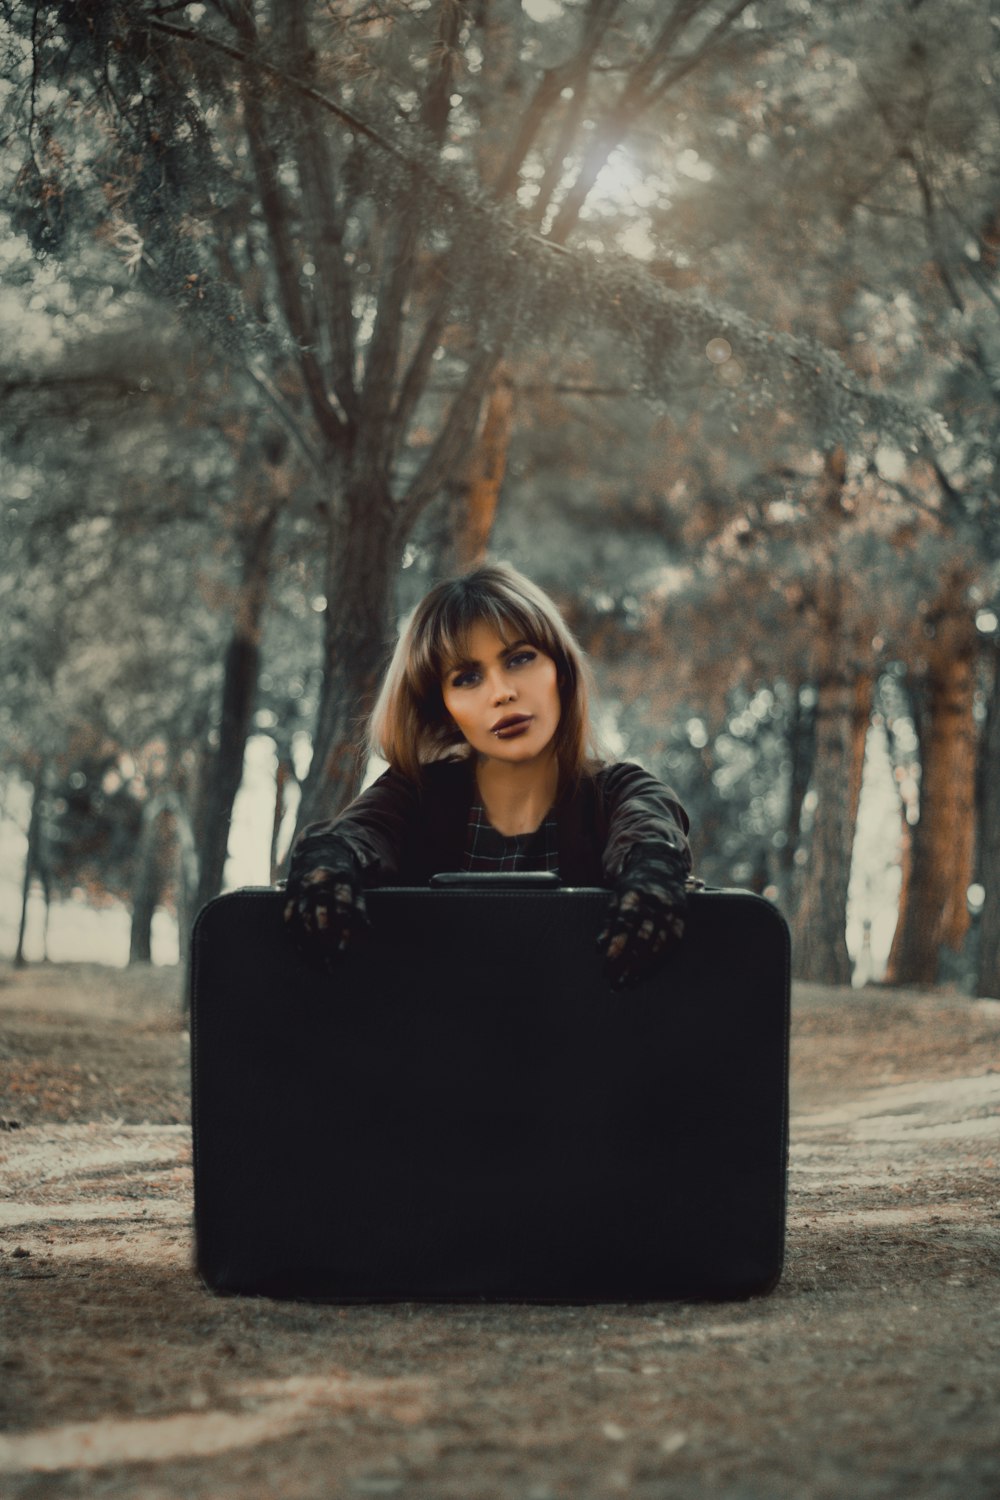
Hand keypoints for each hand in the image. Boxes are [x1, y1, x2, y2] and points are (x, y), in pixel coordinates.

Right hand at [283, 853, 369, 965]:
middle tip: (330, 965)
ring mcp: (302, 893)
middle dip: (324, 943)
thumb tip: (369, 934)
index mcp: (340, 884)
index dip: (343, 933)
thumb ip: (360, 910)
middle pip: (319, 919)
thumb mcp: (356, 887)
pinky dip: (295, 938)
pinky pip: (289, 921)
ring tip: (318, 964)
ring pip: (303, 922)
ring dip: (309, 946)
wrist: (317, 852)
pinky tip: (303, 953)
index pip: (342, 911)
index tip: (343, 951)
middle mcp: (319, 888)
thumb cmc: (341, 876)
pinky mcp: (289, 897)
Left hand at [597, 846, 687, 990]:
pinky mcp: (681, 920)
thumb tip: (599, 948)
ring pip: (657, 947)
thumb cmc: (633, 886)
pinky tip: (644, 975)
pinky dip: (656, 964)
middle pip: (641, 939)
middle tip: (614, 982)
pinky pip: (670, 947)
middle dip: (627, 963)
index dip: (616, 946)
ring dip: (641, 968)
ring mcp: (670, 913)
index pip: (624, 925)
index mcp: (634, 896)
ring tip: (627, 983)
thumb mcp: (616, 897)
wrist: (663, 866)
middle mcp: (654, 904)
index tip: (607, 965)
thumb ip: (608, 922)